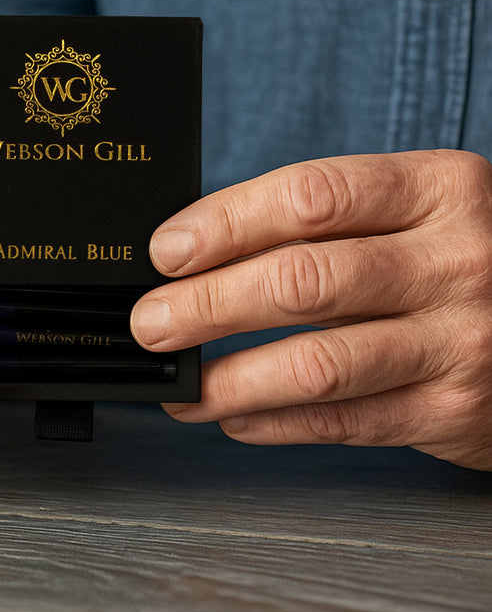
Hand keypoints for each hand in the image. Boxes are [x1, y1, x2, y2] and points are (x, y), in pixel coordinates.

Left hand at [130, 150, 491, 469]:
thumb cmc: (461, 256)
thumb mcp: (415, 213)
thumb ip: (327, 225)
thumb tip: (199, 252)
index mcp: (437, 189)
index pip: (309, 198)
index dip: (224, 224)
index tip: (166, 251)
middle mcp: (455, 261)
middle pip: (303, 281)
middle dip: (207, 305)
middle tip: (151, 323)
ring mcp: (462, 340)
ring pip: (318, 363)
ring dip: (229, 380)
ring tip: (179, 388)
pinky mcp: (456, 411)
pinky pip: (343, 421)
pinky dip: (274, 421)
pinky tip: (234, 416)